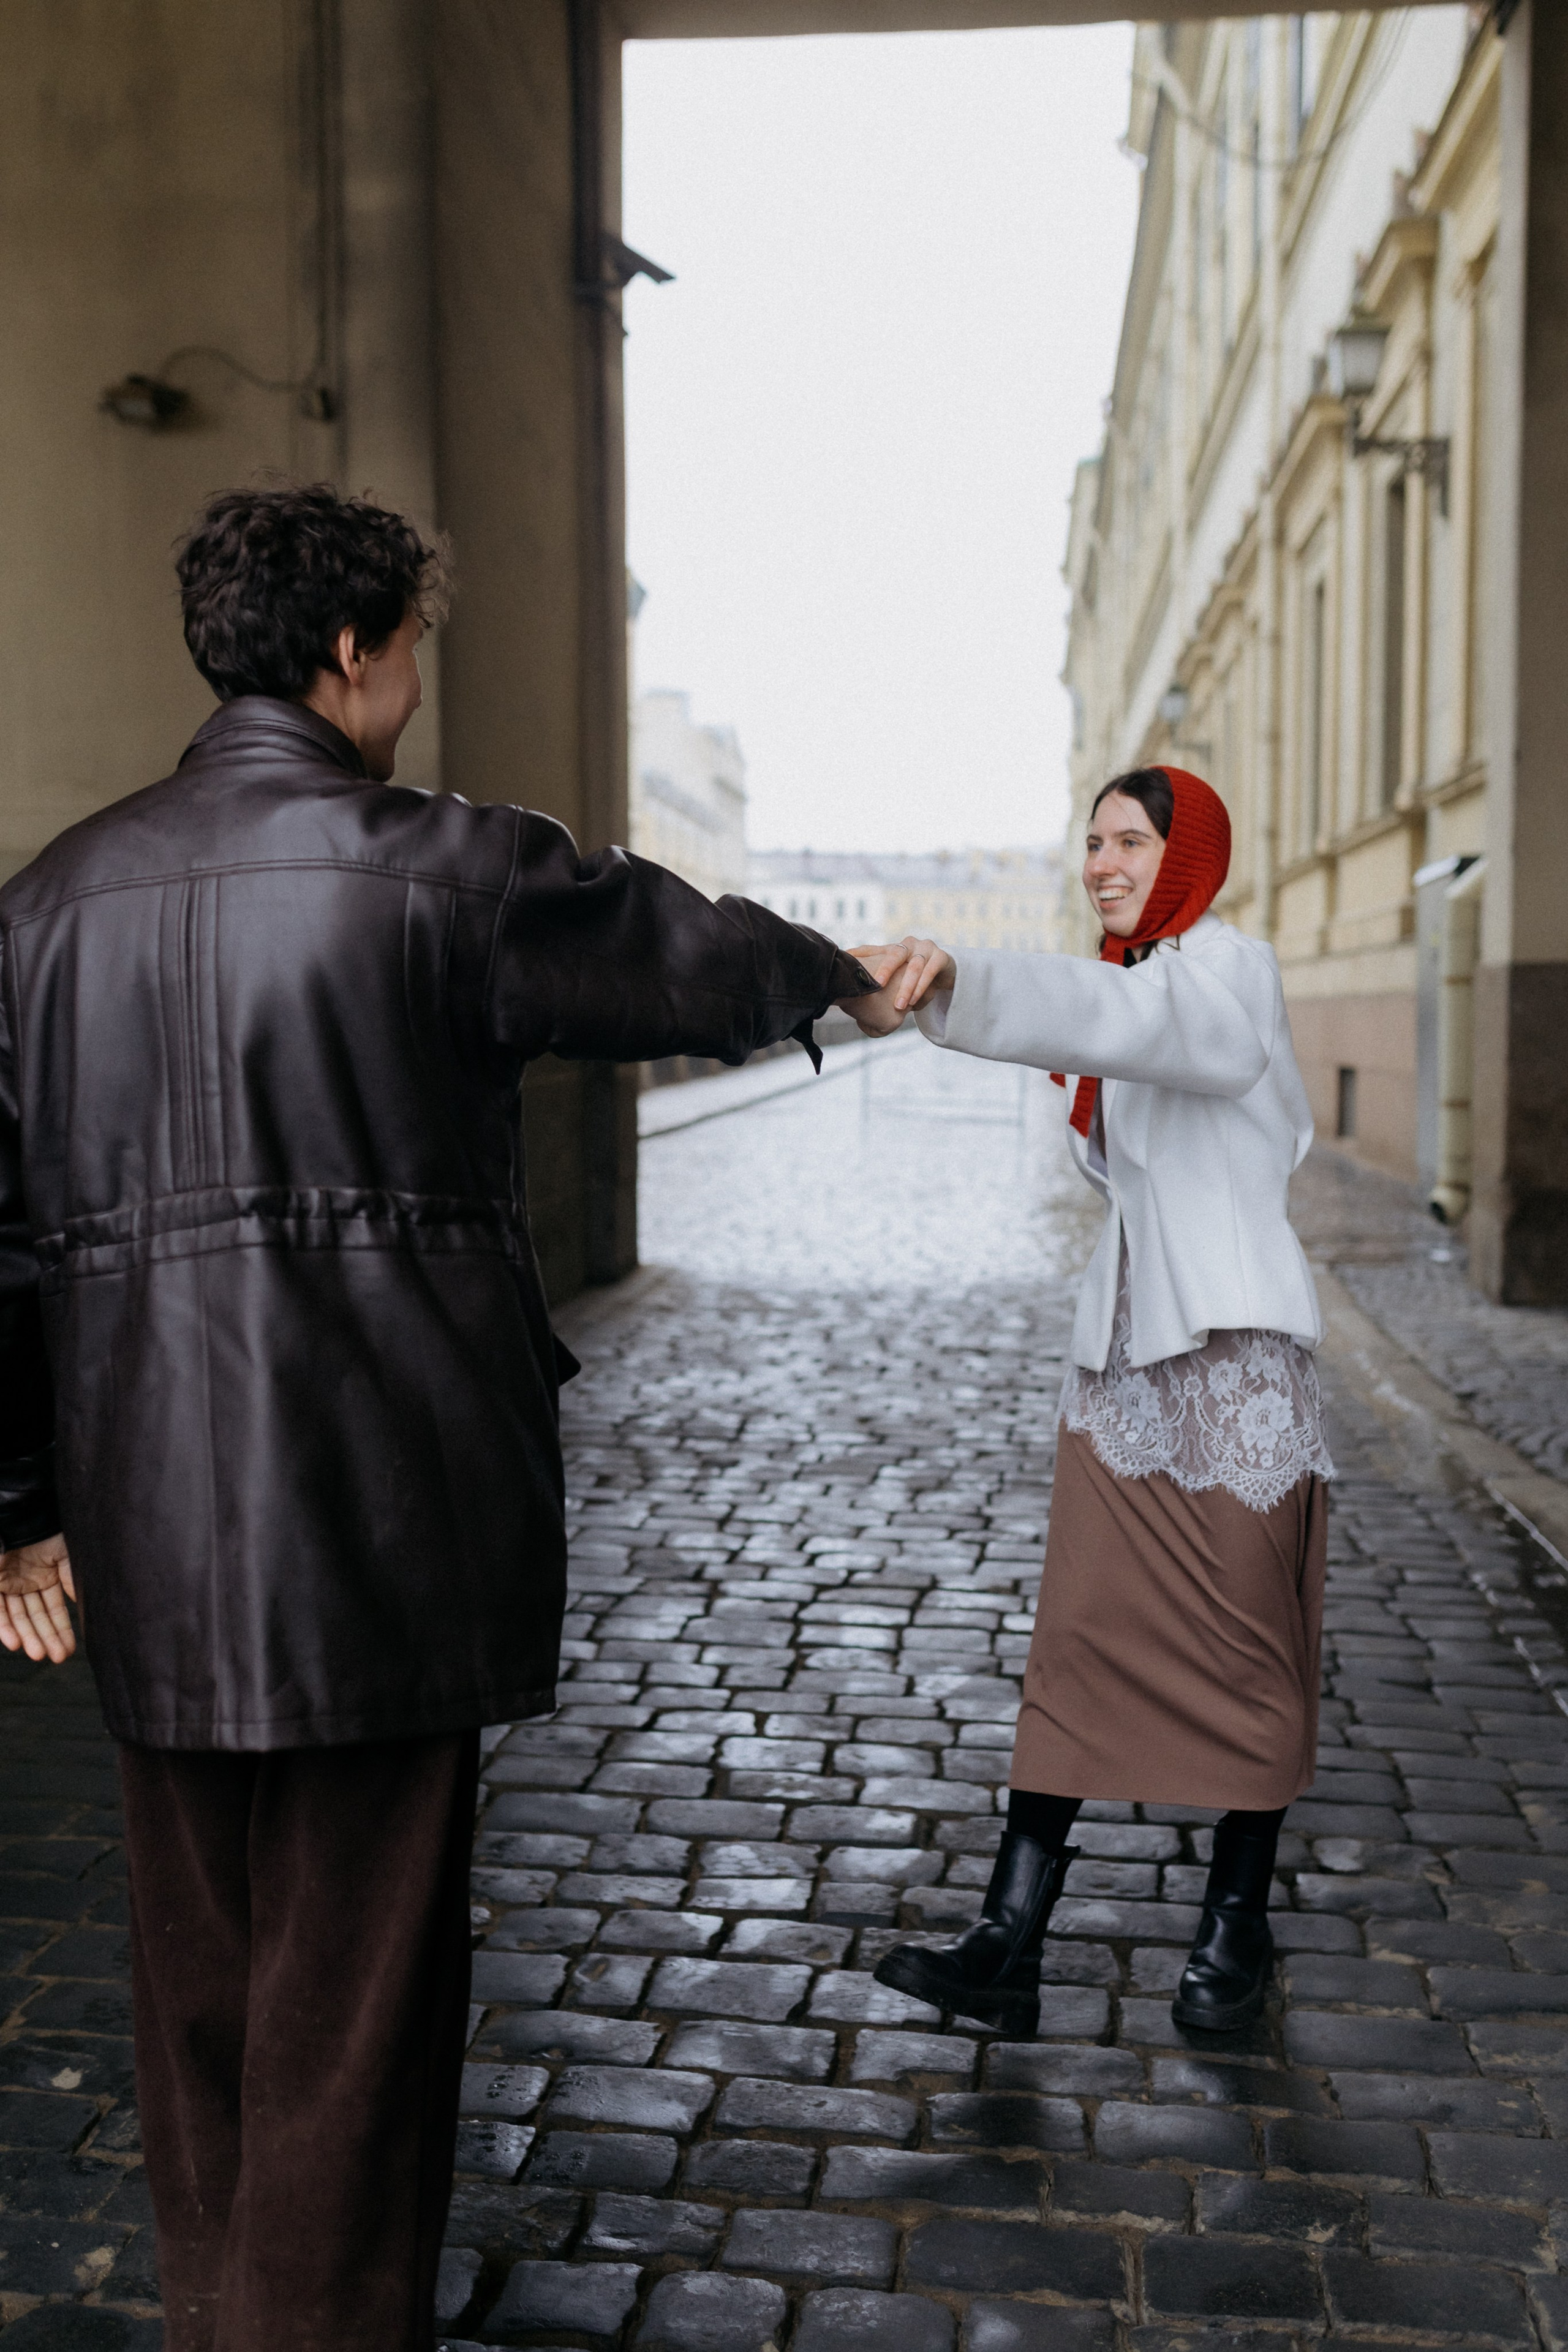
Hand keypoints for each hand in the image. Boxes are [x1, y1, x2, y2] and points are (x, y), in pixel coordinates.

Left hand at [0, 1535, 76, 1663]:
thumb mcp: (66, 1556)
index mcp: (46, 1575)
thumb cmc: (46, 1530)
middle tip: (58, 1658)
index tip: (71, 1649)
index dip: (62, 1629)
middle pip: (36, 1617)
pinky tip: (15, 1643)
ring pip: (17, 1617)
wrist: (21, 1514)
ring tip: (39, 1655)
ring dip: (27, 1637)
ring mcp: (8, 1583)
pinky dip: (5, 1627)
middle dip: (47, 1638)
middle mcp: (27, 1583)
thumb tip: (86, 1608)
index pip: (54, 1609)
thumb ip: (73, 1581)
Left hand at [851, 938, 956, 1014]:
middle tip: (878, 985)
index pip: (876, 951)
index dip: (863, 956)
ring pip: (915, 967)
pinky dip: (922, 987)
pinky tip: (914, 1001)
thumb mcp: (894, 971)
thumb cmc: (913, 972)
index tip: (853, 968)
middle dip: (886, 969)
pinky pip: (931, 972)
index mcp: (894, 947)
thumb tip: (847, 966)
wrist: (944, 970)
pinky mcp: (942, 957)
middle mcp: (909, 944)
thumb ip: (874, 968)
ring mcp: (927, 948)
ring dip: (907, 987)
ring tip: (899, 1005)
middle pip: (896, 954)